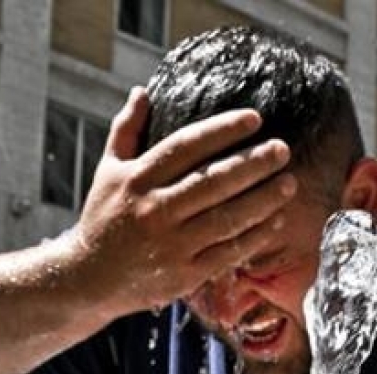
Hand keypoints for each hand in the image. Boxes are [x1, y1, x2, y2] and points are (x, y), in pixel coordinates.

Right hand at [66, 87, 297, 315]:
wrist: (87, 279)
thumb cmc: (104, 218)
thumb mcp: (107, 170)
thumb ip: (126, 130)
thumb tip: (142, 92)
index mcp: (137, 179)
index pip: (185, 146)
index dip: (222, 130)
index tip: (254, 119)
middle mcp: (154, 210)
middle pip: (213, 181)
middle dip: (254, 164)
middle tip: (282, 150)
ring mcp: (171, 244)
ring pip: (226, 218)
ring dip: (263, 200)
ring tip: (289, 183)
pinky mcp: (184, 274)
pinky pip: (228, 251)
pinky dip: (255, 236)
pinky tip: (276, 219)